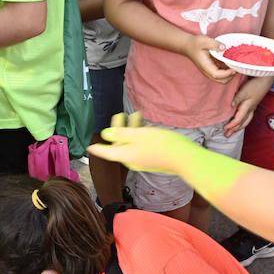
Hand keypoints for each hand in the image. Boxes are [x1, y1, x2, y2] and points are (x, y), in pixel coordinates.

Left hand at [88, 121, 205, 175]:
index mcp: (125, 155)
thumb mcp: (137, 135)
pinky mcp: (153, 158)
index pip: (106, 152)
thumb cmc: (160, 144)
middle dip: (119, 129)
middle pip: (120, 144)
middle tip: (119, 114)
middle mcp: (132, 160)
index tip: (89, 147)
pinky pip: (141, 145)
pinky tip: (146, 124)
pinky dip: (139, 134)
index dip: (98, 148)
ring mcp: (143, 160)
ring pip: (132, 143)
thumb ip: (120, 134)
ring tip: (136, 114)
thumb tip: (105, 135)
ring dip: (131, 128)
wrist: (183, 157)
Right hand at [182, 34, 232, 82]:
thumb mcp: (204, 41)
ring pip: (223, 78)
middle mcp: (208, 72)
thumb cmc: (195, 44)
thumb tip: (224, 47)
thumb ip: (214, 44)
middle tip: (236, 66)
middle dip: (231, 76)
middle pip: (222, 81)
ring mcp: (210, 71)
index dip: (227, 74)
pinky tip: (230, 61)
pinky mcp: (212, 68)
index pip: (217, 75)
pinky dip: (227, 70)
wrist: (188, 46)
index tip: (234, 68)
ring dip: (230, 73)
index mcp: (206, 66)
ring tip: (234, 64)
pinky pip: (222, 73)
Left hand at [223, 77, 270, 136]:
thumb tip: (231, 106)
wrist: (265, 80)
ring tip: (233, 131)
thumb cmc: (255, 85)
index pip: (238, 120)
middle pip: (242, 123)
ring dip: (239, 127)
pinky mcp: (253, 104)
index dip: (231, 125)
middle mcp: (250, 110)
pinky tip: (241, 121)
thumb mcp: (244, 91)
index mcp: (247, 107)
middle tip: (227, 135)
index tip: (225, 128)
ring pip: (245, 121)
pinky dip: (243, 121)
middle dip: (234, 129)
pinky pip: (247, 117)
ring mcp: (252, 108)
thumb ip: (237, 99)